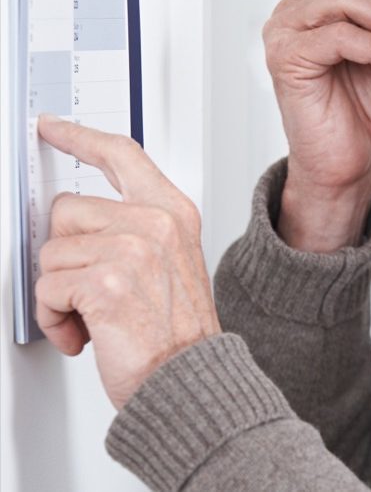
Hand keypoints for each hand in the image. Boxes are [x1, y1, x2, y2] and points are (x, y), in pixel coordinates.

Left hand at [35, 115, 220, 409]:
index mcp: (172, 211)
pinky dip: (54, 318)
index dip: (80, 137)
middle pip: (66, 208)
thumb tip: (75, 218)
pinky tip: (84, 332)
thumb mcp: (170, 260)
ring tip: (90, 315)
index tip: (53, 128)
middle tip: (86, 285)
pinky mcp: (106, 282)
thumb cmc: (177, 329)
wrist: (188, 378)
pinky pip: (46, 287)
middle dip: (63, 252)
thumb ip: (134, 227)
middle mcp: (155, 222)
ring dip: (57, 292)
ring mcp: (132, 249)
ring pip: (50, 251)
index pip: (121, 155)